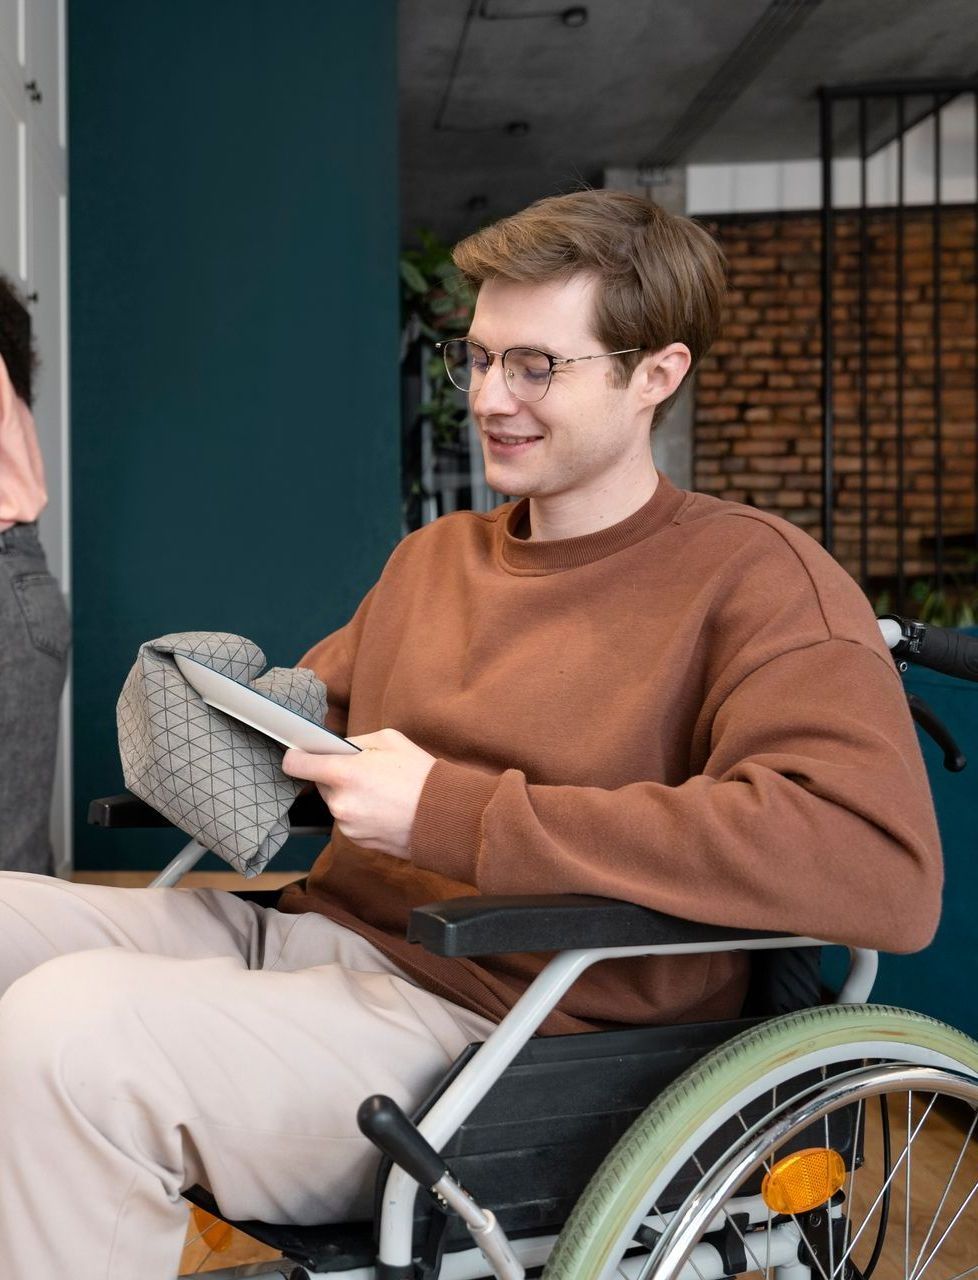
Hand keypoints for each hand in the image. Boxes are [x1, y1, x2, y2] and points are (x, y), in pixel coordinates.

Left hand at [281, 728, 436, 859]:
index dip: (296, 756)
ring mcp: (347, 825)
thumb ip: (355, 742)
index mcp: (344, 773)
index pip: (297, 765)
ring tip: (381, 792)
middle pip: (320, 783)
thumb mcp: (389, 740)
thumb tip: (336, 748)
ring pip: (336, 803)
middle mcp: (340, 803)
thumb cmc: (420, 775)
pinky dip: (360, 813)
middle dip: (336, 775)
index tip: (299, 754)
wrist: (443, 816)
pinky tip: (384, 808)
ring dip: (349, 796)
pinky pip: (349, 820)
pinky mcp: (357, 841)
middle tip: (366, 772)